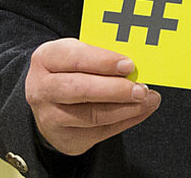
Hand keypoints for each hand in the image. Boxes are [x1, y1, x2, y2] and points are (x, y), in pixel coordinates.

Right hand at [24, 38, 161, 154]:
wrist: (51, 99)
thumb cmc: (73, 69)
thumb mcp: (82, 53)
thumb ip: (105, 56)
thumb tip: (138, 64)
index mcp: (47, 58)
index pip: (75, 58)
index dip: (104, 61)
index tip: (129, 65)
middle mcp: (42, 89)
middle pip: (80, 90)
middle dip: (116, 90)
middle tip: (141, 89)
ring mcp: (49, 117)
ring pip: (91, 116)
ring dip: (126, 108)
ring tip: (148, 99)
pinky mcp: (64, 137)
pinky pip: (100, 132)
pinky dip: (126, 121)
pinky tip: (141, 110)